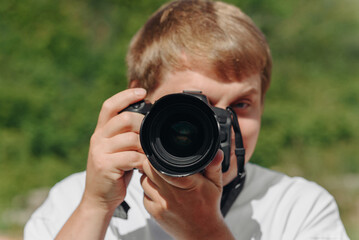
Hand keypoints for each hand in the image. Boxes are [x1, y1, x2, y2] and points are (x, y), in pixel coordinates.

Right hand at [82, 88, 147, 212]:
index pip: (109, 106)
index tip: (142, 91)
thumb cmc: (114, 172)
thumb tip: (145, 117)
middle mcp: (98, 138)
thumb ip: (126, 134)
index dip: (125, 96)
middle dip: (142, 124)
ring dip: (145, 145)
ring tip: (149, 153)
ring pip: (131, 138)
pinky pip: (131, 157)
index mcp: (100, 131)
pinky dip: (143, 160)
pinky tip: (145, 165)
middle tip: (151, 134)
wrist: (98, 198)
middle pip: (124, 119)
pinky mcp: (105, 166)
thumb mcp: (117, 149)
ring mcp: (100, 152)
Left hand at [141, 150, 234, 239]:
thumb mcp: (215, 185)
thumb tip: (218, 153)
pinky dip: (149, 189)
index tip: (160, 153)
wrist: (202, 233)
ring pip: (143, 181)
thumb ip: (214, 167)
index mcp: (187, 185)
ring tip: (161, 177)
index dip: (157, 157)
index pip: (162, 165)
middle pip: (148, 170)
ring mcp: (161, 204)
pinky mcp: (153, 212)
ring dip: (149, 176)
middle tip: (159, 162)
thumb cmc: (208, 207)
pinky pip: (143, 193)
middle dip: (151, 163)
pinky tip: (160, 190)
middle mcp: (172, 195)